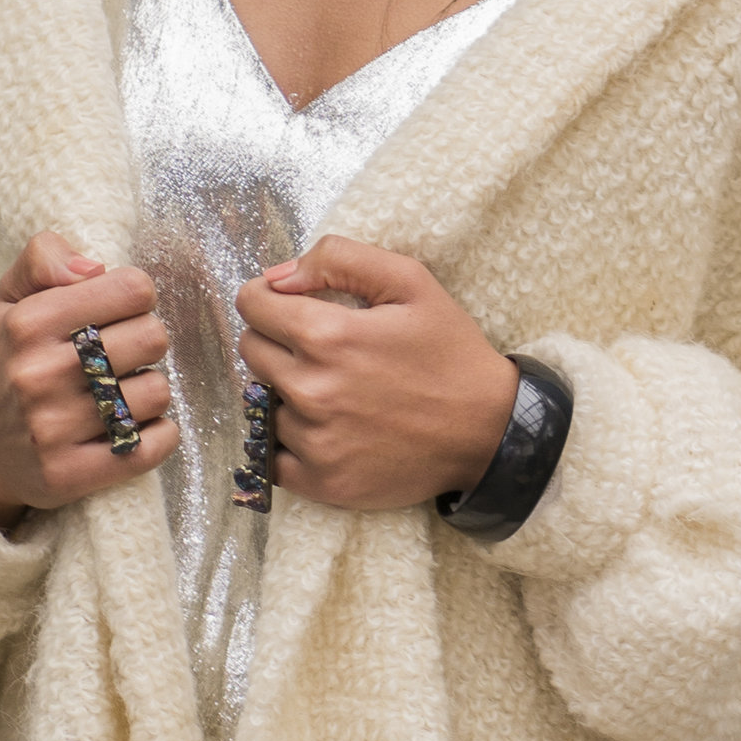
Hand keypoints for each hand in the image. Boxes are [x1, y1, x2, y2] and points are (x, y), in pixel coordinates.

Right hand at [0, 233, 177, 530]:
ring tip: (120, 391)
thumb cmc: (12, 359)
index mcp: (28, 322)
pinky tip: (133, 426)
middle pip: (153, 337)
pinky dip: (158, 434)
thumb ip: (43, 257)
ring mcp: (53, 429)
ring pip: (157, 393)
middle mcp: (38, 374)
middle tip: (122, 354)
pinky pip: (152, 445)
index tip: (118, 313)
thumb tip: (94, 268)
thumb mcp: (10, 297)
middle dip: (146, 342)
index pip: (132, 289)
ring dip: (148, 391)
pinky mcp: (70, 475)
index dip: (135, 297)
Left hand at [235, 238, 517, 513]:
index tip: (288, 305)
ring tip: (331, 390)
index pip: (251, 305)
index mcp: (326, 336)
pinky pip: (271, 457)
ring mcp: (314, 442)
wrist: (489, 432)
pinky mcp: (322, 482)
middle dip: (275, 340)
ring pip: (261, 402)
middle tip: (318, 348)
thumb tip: (277, 275)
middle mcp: (311, 390)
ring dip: (284, 392)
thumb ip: (338, 258)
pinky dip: (288, 442)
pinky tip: (322, 428)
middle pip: (251, 352)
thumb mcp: (410, 280)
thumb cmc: (449, 352)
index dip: (267, 298)